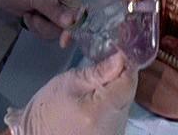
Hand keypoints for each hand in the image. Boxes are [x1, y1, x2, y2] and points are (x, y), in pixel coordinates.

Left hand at [0, 0, 79, 38]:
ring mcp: (50, 5)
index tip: (63, 40)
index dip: (72, 26)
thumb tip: (71, 23)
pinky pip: (45, 28)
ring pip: (55, 27)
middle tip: (34, 18)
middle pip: (67, 22)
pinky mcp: (40, 13)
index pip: (77, 10)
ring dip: (40, 26)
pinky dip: (35, 26)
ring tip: (28, 16)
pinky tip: (26, 17)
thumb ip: (54, 9)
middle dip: (49, 25)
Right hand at [5, 51, 136, 134]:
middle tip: (105, 63)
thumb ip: (98, 71)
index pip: (128, 80)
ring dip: (116, 88)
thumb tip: (121, 57)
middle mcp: (115, 124)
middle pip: (129, 90)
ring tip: (99, 81)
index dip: (125, 62)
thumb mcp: (69, 82)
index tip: (117, 51)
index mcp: (101, 109)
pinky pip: (120, 111)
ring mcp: (116, 132)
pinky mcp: (113, 134)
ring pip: (126, 100)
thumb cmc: (48, 109)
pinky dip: (113, 100)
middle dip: (120, 75)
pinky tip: (100, 96)